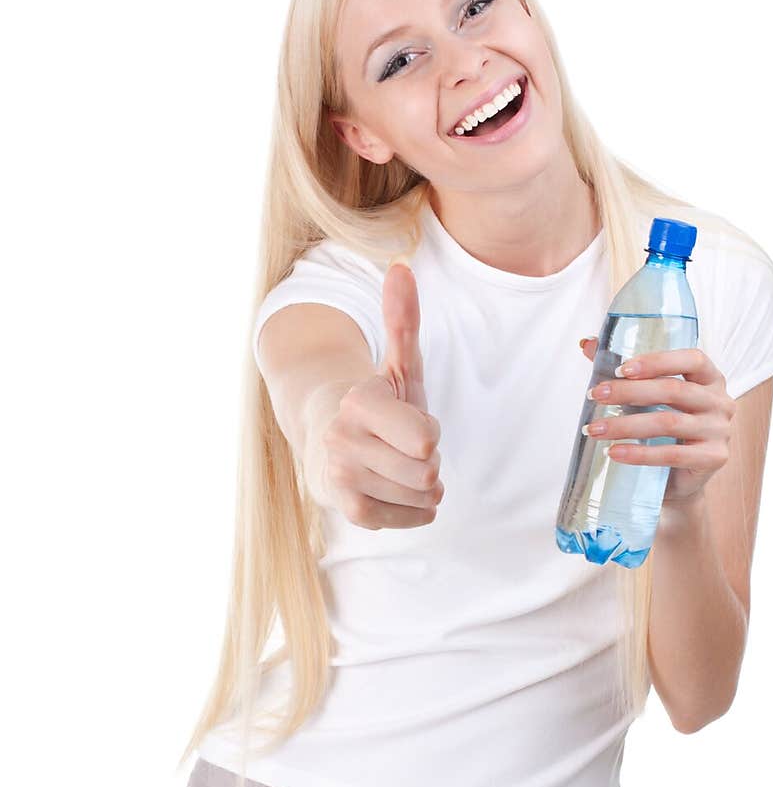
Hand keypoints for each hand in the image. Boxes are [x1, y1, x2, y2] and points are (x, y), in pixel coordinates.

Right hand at [320, 262, 443, 528]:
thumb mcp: (396, 363)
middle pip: (428, 472)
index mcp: (359, 402)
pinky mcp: (351, 512)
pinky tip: (391, 490)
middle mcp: (342, 441)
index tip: (406, 422)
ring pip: (425, 496)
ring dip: (421, 485)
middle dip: (427, 461)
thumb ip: (402, 318)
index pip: (425, 439)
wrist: (329, 442)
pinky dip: (414, 509)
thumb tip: (402, 268)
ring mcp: (343, 479)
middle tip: (401, 449)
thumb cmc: (376, 404)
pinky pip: (415, 518)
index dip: (427, 432)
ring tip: (395, 467)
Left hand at [578, 336, 735, 503]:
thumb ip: (625, 370)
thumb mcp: (648, 397)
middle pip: (673, 390)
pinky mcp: (713, 458)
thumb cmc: (663, 430)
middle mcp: (720, 401)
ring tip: (594, 429)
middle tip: (594, 395)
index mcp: (709, 378)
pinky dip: (639, 454)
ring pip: (668, 423)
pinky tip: (613, 452)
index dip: (657, 362)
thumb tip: (587, 343)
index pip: (692, 359)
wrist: (679, 478)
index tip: (621, 369)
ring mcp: (720, 431)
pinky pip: (671, 454)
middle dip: (629, 392)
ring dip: (625, 425)